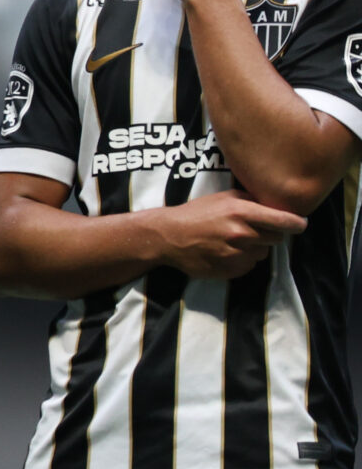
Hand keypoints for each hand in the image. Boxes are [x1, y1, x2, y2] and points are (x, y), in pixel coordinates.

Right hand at [153, 188, 306, 278]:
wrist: (168, 237)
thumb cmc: (196, 213)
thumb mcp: (222, 197)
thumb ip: (250, 200)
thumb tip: (276, 206)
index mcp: (242, 212)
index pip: (285, 221)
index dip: (297, 223)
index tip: (300, 224)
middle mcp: (242, 234)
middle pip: (277, 238)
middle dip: (269, 234)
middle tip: (251, 230)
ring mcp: (237, 254)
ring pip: (263, 253)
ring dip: (255, 248)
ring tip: (234, 241)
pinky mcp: (231, 270)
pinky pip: (249, 266)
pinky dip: (243, 260)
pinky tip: (226, 252)